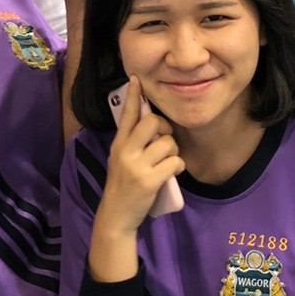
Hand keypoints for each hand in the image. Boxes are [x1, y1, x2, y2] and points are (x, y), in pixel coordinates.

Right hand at [96, 77, 185, 233]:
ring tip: (167, 163)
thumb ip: (133, 142)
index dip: (133, 96)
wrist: (116, 216)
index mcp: (119, 144)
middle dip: (166, 128)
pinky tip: (171, 174)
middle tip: (166, 141)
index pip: (126, 114)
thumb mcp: (121, 159)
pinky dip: (178, 167)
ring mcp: (136, 166)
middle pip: (153, 121)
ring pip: (168, 143)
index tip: (137, 79)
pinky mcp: (148, 180)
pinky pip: (175, 163)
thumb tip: (153, 124)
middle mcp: (125, 151)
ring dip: (174, 152)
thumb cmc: (124, 185)